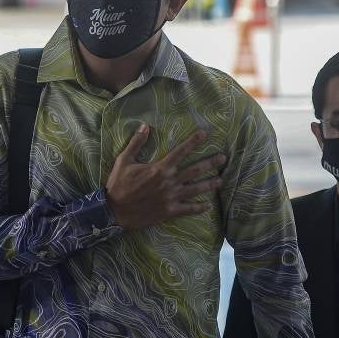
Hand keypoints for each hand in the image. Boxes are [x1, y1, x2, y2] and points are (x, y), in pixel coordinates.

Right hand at [106, 125, 224, 229]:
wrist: (115, 211)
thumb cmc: (118, 185)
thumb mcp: (124, 161)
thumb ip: (136, 143)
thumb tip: (145, 126)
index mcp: (159, 168)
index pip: (180, 152)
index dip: (193, 142)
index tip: (205, 134)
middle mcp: (169, 182)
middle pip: (194, 170)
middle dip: (210, 163)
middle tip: (223, 158)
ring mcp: (171, 197)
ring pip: (195, 189)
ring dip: (209, 184)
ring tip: (221, 180)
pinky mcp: (169, 211)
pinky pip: (188, 209)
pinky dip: (199, 208)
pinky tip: (208, 205)